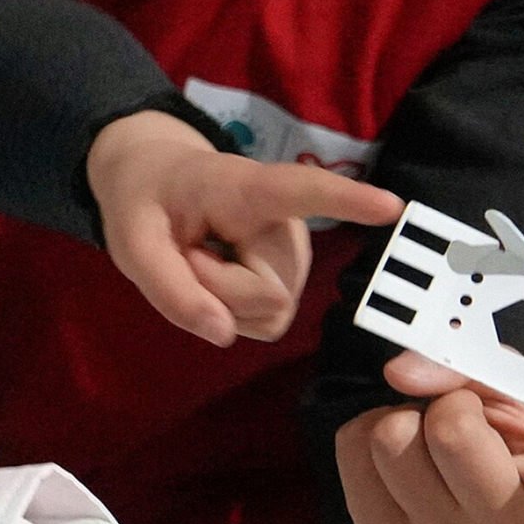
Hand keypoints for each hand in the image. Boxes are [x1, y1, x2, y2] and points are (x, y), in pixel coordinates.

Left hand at [88, 110, 401, 346]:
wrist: (157, 186)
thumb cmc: (146, 201)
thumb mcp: (131, 243)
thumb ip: (171, 290)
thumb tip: (223, 337)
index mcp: (248, 189)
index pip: (304, 192)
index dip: (346, 201)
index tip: (391, 206)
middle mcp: (287, 222)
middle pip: (266, 295)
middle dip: (214, 291)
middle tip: (185, 252)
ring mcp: (294, 255)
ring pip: (269, 315)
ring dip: (220, 301)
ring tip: (200, 258)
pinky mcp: (290, 281)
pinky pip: (265, 323)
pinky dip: (230, 312)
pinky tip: (217, 276)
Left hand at [339, 353, 523, 523]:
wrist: (480, 520)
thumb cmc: (509, 455)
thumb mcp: (518, 403)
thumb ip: (473, 370)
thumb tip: (401, 371)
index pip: (522, 454)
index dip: (500, 420)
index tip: (504, 422)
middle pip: (445, 430)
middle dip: (444, 408)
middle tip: (457, 423)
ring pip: (387, 437)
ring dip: (402, 420)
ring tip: (427, 441)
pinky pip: (349, 450)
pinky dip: (368, 438)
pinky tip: (402, 456)